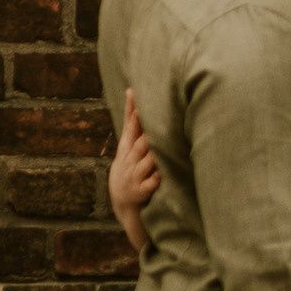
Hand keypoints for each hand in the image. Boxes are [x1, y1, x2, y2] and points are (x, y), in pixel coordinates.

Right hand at [107, 88, 159, 251]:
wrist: (123, 201)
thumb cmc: (129, 164)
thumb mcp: (127, 143)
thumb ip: (132, 119)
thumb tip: (131, 89)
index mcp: (127, 146)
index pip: (132, 126)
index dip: (137, 112)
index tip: (143, 97)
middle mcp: (131, 159)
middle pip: (141, 141)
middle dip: (150, 130)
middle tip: (164, 117)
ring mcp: (135, 175)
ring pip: (147, 160)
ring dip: (157, 152)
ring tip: (168, 142)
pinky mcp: (142, 191)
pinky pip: (151, 183)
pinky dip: (157, 178)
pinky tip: (164, 172)